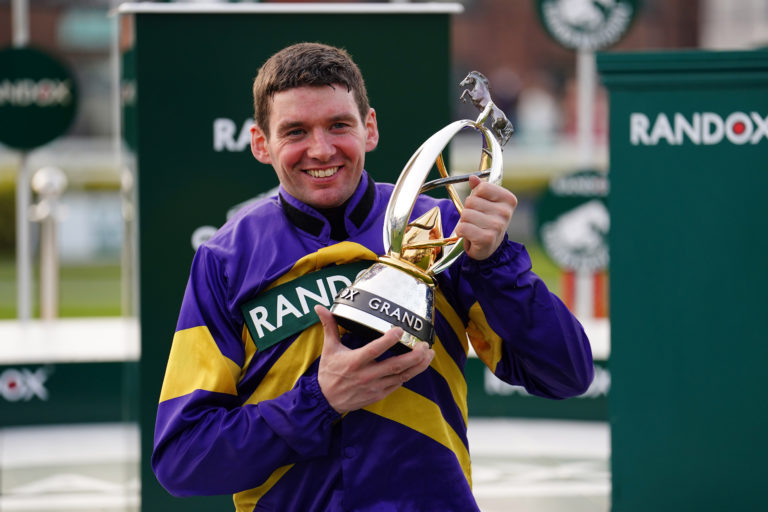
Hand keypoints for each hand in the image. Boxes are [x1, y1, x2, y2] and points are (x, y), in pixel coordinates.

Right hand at [314, 305, 434, 413]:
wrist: (327, 401)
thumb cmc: (329, 372)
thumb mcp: (329, 348)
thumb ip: (329, 327)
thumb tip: (319, 308)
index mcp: (354, 362)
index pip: (374, 350)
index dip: (388, 340)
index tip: (399, 330)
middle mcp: (367, 375)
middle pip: (395, 365)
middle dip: (413, 355)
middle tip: (425, 345)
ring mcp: (375, 387)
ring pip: (401, 376)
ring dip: (418, 365)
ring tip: (430, 354)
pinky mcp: (380, 394)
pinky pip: (398, 384)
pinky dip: (410, 374)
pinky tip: (419, 365)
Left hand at [455, 174, 517, 260]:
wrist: (488, 248)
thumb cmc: (486, 222)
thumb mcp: (486, 202)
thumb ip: (480, 189)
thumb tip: (473, 178)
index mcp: (508, 199)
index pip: (482, 187)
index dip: (475, 196)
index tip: (481, 205)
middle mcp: (505, 212)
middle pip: (471, 201)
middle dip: (468, 210)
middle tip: (476, 219)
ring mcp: (497, 226)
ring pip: (465, 214)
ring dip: (464, 221)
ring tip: (473, 227)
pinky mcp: (487, 238)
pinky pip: (463, 228)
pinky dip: (461, 231)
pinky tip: (469, 235)